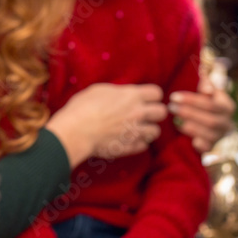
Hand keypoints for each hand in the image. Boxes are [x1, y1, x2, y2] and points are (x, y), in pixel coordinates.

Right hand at [46, 83, 166, 167]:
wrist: (75, 131)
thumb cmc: (83, 107)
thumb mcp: (100, 90)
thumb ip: (118, 92)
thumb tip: (124, 94)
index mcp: (132, 96)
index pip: (157, 92)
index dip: (151, 95)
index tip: (145, 98)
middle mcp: (138, 113)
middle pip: (162, 112)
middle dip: (155, 112)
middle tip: (144, 114)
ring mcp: (135, 131)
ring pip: (156, 131)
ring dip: (148, 130)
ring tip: (137, 129)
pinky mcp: (129, 147)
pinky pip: (144, 146)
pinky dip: (138, 143)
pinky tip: (128, 140)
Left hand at [169, 72, 233, 152]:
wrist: (211, 127)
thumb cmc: (205, 104)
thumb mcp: (207, 91)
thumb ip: (205, 82)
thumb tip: (203, 77)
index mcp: (227, 106)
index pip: (211, 103)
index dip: (193, 100)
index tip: (174, 95)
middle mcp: (228, 122)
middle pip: (211, 119)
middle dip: (189, 113)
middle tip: (171, 107)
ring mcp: (222, 137)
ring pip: (210, 134)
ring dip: (191, 127)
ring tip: (175, 121)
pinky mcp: (215, 149)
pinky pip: (210, 149)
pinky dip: (201, 144)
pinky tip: (190, 140)